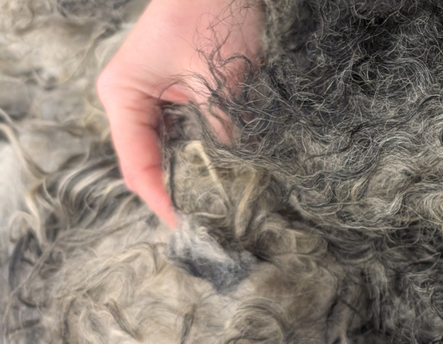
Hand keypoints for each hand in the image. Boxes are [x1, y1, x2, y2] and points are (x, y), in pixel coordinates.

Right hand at [97, 0, 261, 227]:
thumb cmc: (212, 16)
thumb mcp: (219, 81)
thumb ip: (223, 129)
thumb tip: (237, 174)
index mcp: (124, 96)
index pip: (138, 164)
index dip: (161, 198)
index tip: (186, 226)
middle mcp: (132, 100)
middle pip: (152, 160)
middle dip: (180, 189)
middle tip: (211, 221)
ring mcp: (154, 96)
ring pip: (172, 148)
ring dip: (196, 171)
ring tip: (221, 203)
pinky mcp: (178, 92)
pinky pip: (188, 132)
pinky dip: (206, 149)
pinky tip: (227, 169)